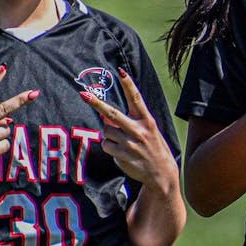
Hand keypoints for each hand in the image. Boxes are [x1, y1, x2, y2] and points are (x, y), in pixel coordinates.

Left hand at [79, 68, 175, 185]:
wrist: (162, 173)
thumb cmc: (152, 148)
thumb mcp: (146, 131)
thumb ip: (127, 121)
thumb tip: (103, 114)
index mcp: (147, 120)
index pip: (136, 98)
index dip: (128, 84)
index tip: (121, 72)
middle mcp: (139, 130)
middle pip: (112, 113)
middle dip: (96, 103)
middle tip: (83, 94)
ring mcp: (130, 143)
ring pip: (106, 131)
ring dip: (110, 134)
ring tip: (122, 142)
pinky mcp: (123, 155)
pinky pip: (106, 145)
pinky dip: (110, 147)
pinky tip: (121, 152)